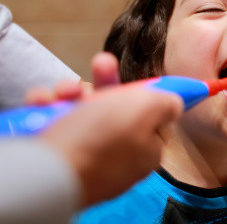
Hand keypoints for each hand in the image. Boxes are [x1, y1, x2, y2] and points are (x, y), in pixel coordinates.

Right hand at [28, 52, 183, 206]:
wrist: (45, 171)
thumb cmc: (99, 137)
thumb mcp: (145, 109)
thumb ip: (166, 103)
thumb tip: (176, 104)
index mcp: (144, 151)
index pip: (148, 119)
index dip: (138, 96)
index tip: (130, 81)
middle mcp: (117, 158)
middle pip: (112, 111)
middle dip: (102, 84)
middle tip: (100, 64)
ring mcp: (85, 159)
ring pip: (79, 113)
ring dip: (70, 94)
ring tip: (64, 92)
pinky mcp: (55, 159)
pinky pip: (52, 125)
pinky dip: (45, 109)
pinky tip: (41, 103)